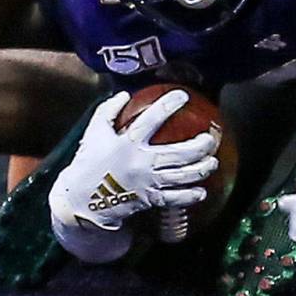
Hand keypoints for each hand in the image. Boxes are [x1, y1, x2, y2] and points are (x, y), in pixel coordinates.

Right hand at [49, 90, 219, 232]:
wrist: (83, 201)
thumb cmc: (90, 162)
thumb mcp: (94, 132)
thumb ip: (108, 110)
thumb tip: (123, 94)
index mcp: (128, 144)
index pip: (151, 121)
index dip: (167, 106)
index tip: (183, 96)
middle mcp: (141, 163)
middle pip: (178, 154)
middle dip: (199, 146)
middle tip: (210, 138)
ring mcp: (147, 183)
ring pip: (181, 177)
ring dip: (201, 169)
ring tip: (212, 161)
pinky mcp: (149, 200)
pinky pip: (174, 199)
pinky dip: (190, 195)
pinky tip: (201, 191)